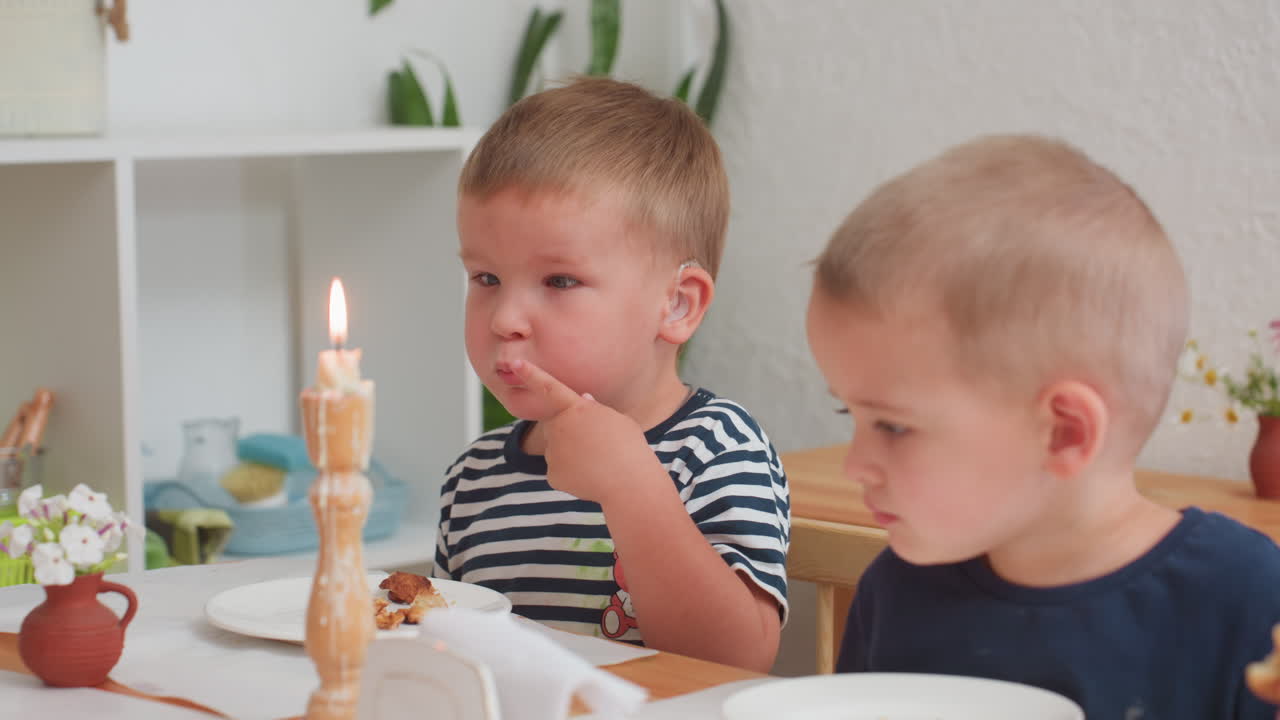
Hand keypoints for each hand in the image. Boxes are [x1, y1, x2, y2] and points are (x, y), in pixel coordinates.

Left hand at [510, 359, 661, 505]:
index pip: (549, 387)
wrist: (629, 482)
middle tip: (596, 443)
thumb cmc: (629, 446)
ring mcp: (553, 452)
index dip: (531, 374)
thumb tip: (584, 400)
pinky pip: (559, 470)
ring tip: (598, 460)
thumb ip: (596, 409)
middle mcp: (559, 427)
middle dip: (569, 431)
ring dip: (573, 453)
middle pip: (556, 426)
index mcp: (576, 409)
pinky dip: (573, 474)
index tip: (516, 363)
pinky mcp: (552, 474)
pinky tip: (591, 476)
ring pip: (557, 450)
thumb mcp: (617, 419)